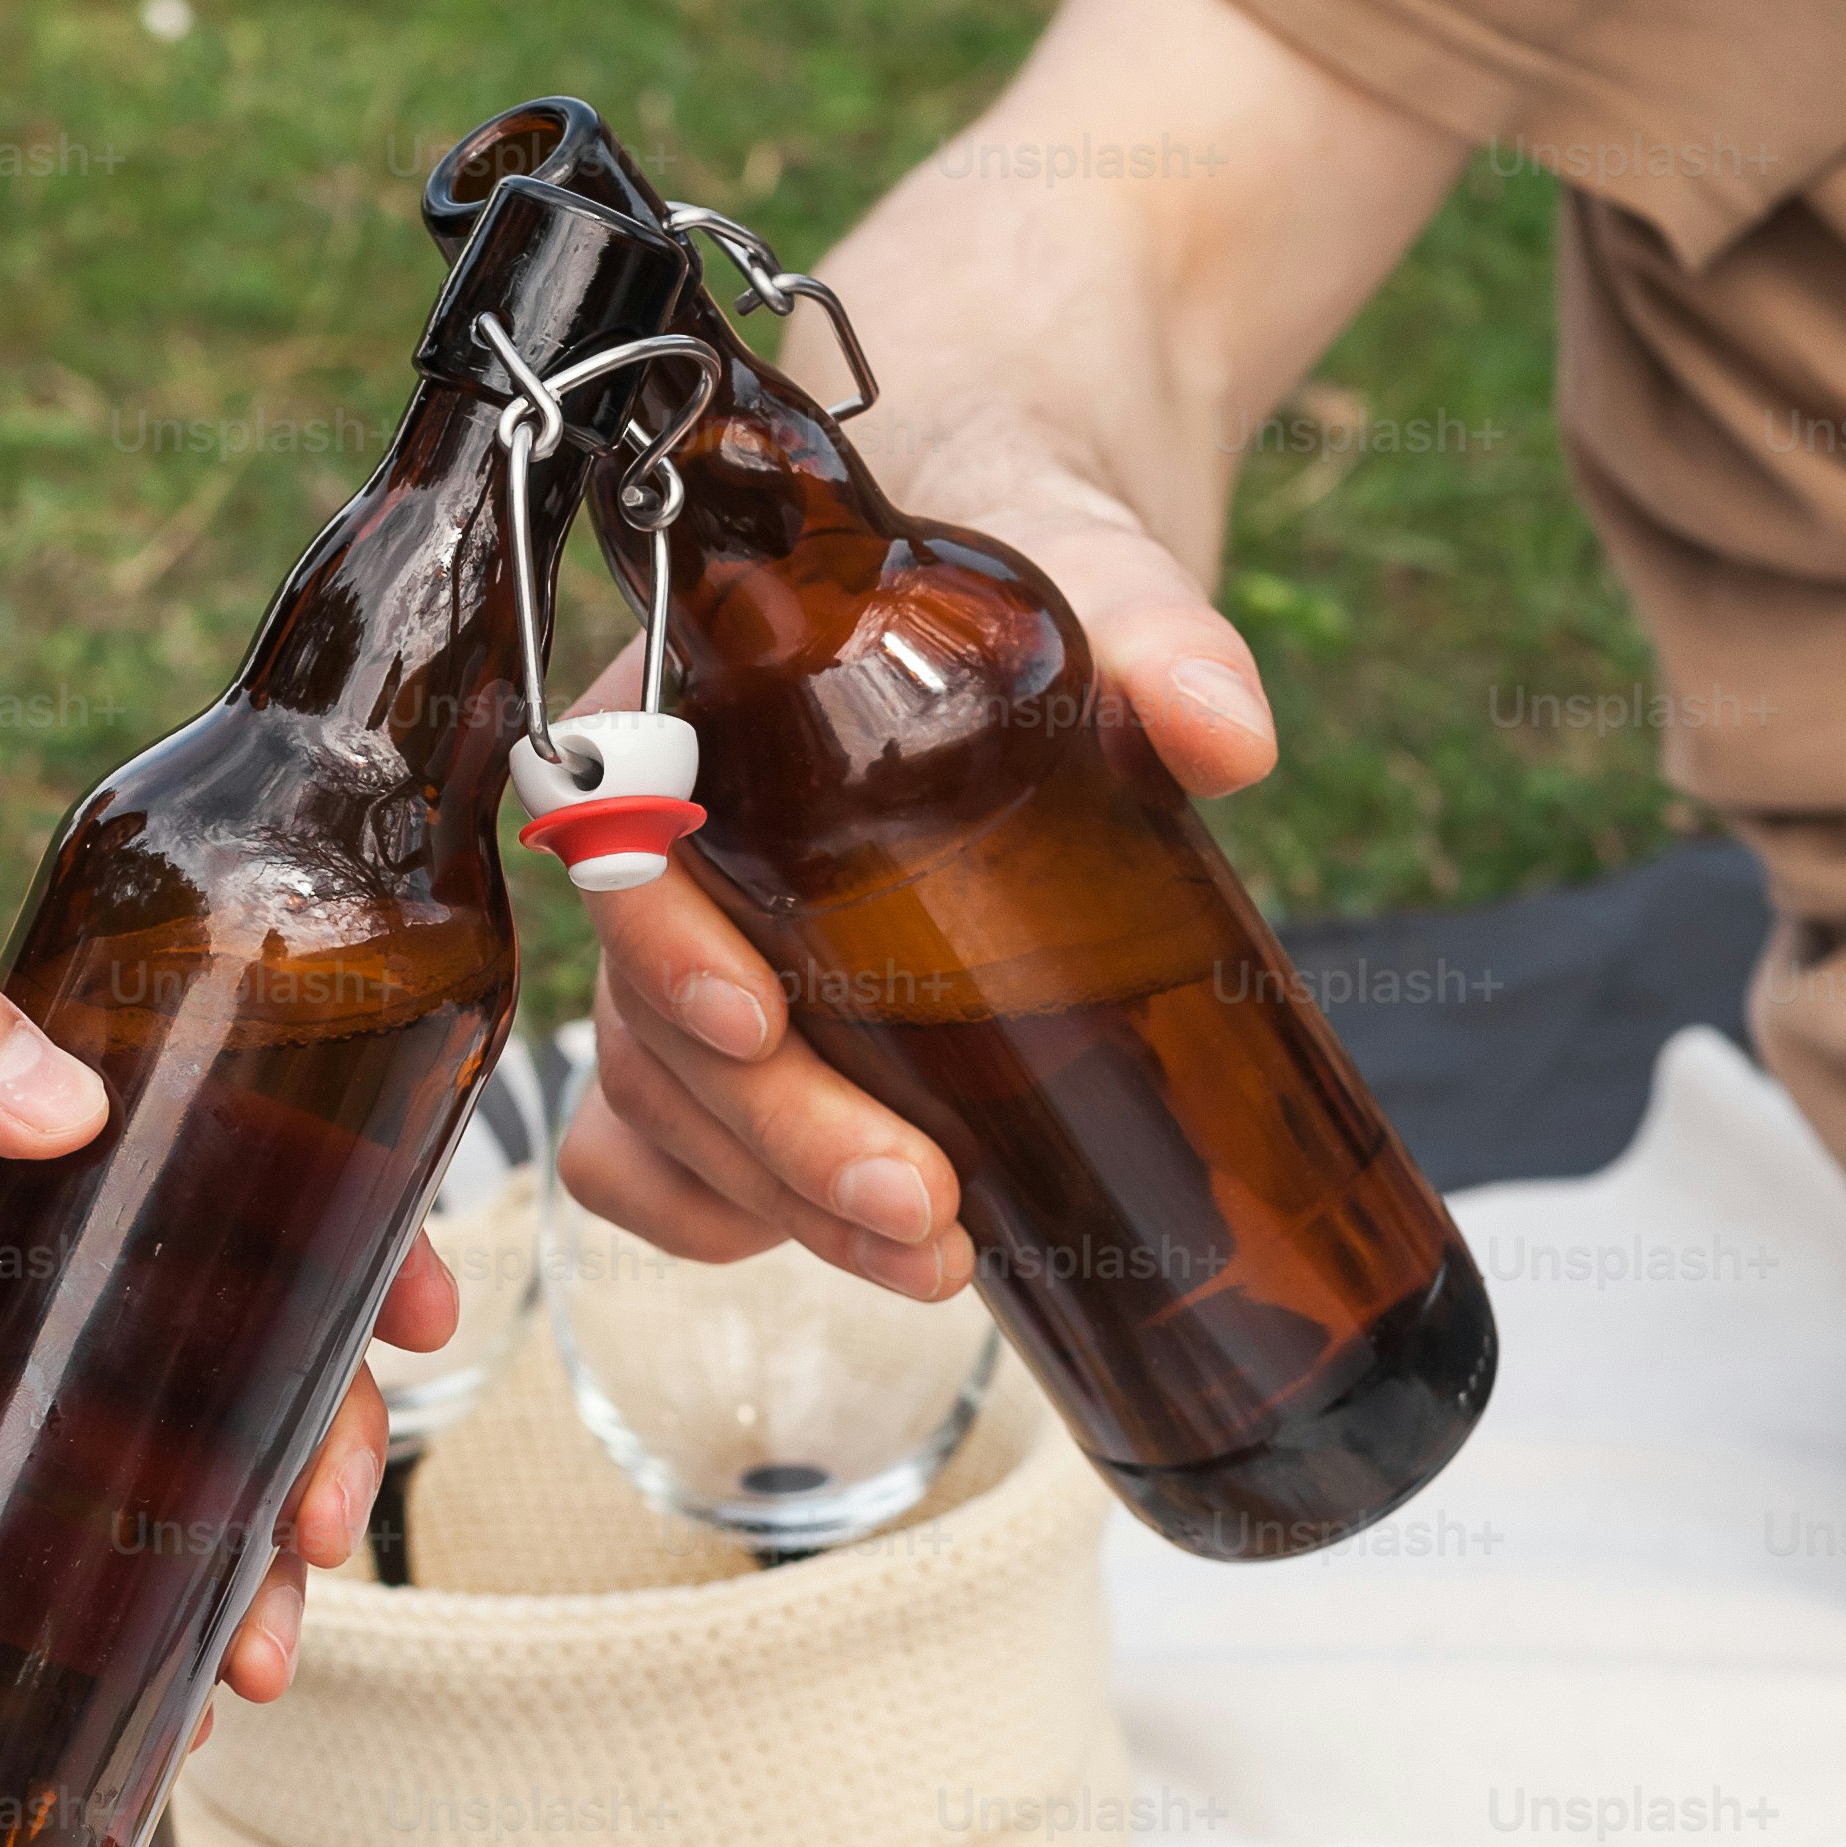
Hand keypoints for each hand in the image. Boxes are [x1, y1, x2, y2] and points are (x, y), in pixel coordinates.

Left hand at [0, 933, 460, 1725]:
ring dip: (264, 1544)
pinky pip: (75, 1612)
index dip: (317, 1203)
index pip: (177, 1148)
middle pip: (210, 1332)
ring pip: (165, 1484)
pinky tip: (205, 1695)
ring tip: (278, 1623)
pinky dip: (167, 1650)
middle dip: (319, 1406)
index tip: (400, 1269)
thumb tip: (74, 1093)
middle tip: (337, 1483)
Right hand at [560, 482, 1266, 1300]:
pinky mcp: (736, 1039)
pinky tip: (833, 1245)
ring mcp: (686, 956)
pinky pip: (655, 1155)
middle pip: (643, 1016)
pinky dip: (719, 1215)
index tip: (764, 1020)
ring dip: (778, 1202)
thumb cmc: (1030, 593)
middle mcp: (668, 844)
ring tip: (934, 1257)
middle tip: (920, 1206)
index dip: (664, 945)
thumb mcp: (1102, 589)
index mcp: (695, 711)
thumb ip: (1161, 641)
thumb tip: (1226, 735)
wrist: (1032, 622)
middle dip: (775, 1134)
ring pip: (658, 1107)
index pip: (619, 834)